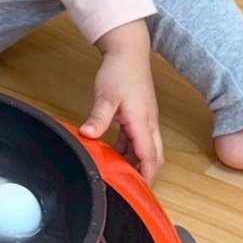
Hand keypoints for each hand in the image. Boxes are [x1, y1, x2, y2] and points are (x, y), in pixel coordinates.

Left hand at [79, 19, 163, 183]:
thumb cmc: (120, 71)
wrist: (128, 51)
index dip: (146, 175)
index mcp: (143, 122)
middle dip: (145, 173)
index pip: (149, 157)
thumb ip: (98, 117)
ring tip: (118, 172)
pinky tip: (114, 151)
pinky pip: (139, 139)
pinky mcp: (140, 115)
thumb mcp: (106, 96)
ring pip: (147, 148)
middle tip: (129, 186)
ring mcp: (146, 120)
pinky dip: (130, 149)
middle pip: (154, 156)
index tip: (139, 190)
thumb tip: (88, 135)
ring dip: (135, 161)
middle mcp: (149, 124)